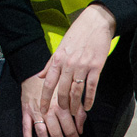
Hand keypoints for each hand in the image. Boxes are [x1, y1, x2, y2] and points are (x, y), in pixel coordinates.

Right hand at [19, 73, 83, 136]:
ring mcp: (36, 112)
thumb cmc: (55, 84)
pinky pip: (26, 127)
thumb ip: (77, 111)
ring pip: (43, 134)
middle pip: (57, 134)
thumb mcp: (70, 94)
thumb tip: (81, 129)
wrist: (34, 71)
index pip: (70, 128)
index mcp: (61, 107)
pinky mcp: (25, 111)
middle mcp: (49, 111)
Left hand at [33, 4, 116, 132]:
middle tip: (62, 114)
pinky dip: (89, 99)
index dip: (44, 98)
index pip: (48, 83)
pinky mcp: (96, 67)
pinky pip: (91, 87)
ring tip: (73, 113)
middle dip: (61, 105)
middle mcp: (68, 64)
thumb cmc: (77, 34)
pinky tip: (88, 107)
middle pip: (62, 91)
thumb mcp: (60, 47)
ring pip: (76, 92)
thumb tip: (40, 76)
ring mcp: (83, 66)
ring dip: (74, 105)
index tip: (41, 110)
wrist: (96, 22)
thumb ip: (50, 63)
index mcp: (58, 59)